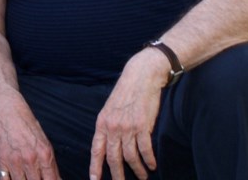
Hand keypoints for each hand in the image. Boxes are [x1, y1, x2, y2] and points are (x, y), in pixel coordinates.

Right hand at [0, 94, 60, 179]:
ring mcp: (15, 161)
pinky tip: (13, 177)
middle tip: (34, 177)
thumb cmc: (27, 128)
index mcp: (45, 155)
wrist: (8, 115)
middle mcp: (30, 159)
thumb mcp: (45, 145)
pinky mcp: (1, 160)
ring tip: (24, 176)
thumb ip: (50, 165)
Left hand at [89, 51, 164, 179]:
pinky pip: (145, 150)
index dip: (95, 167)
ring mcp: (127, 127)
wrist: (140, 77)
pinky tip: (152, 165)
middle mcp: (113, 127)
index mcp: (102, 123)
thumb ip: (108, 126)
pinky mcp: (143, 126)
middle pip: (113, 158)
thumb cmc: (126, 93)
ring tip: (143, 177)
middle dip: (117, 175)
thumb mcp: (110, 109)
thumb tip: (108, 145)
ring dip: (138, 170)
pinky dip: (149, 160)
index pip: (96, 150)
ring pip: (131, 157)